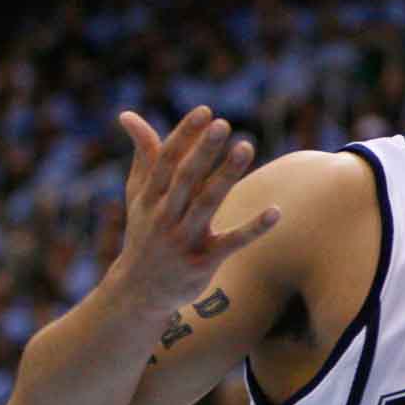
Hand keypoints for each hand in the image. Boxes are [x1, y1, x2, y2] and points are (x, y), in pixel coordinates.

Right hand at [113, 106, 278, 312]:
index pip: (165, 161)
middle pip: (185, 178)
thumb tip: (128, 115)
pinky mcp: (202, 262)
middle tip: (223, 124)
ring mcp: (183, 240)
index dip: (184, 135)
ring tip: (246, 147)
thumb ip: (142, 155)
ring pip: (207, 204)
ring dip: (226, 175)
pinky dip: (253, 228)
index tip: (205, 112)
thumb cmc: (144, 233)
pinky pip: (231, 243)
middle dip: (203, 151)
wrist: (138, 293)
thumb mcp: (138, 195)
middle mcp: (164, 216)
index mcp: (149, 197)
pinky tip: (277, 211)